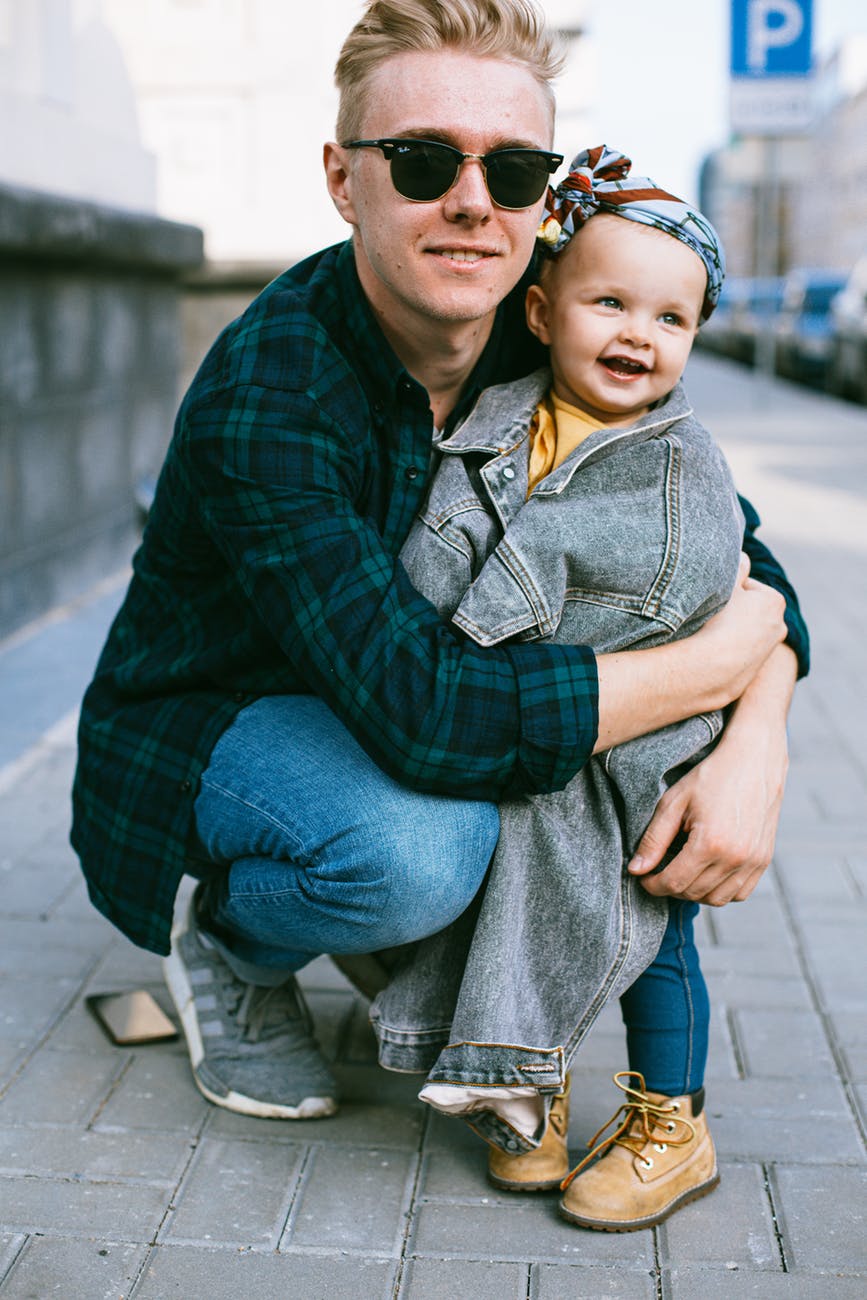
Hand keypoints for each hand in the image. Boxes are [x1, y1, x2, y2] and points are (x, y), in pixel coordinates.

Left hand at [627, 644, 796, 905]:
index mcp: (710, 844)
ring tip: (682, 871)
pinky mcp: (765, 859)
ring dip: (695, 892)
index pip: (673, 883)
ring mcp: (754, 861)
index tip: (643, 878)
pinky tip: (707, 871)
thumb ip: (653, 839)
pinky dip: (720, 890)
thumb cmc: (711, 775)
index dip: (652, 885)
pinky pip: (739, 893)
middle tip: (659, 871)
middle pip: (693, 893)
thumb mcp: (674, 801)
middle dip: (670, 887)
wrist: (755, 758)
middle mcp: (736, 858)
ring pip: (717, 899)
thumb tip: (636, 870)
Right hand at [691, 554, 787, 708]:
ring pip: (742, 632)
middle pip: (747, 610)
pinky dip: (726, 650)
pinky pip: (736, 653)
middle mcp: (778, 626)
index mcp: (775, 601)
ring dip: (728, 631)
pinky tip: (710, 652)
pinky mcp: (753, 671)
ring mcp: (767, 651)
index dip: (726, 590)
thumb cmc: (719, 621)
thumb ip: (737, 565)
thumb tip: (744, 555)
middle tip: (709, 616)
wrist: (712, 668)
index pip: (745, 586)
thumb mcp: (726, 584)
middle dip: (731, 611)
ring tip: (708, 634)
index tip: (713, 599)